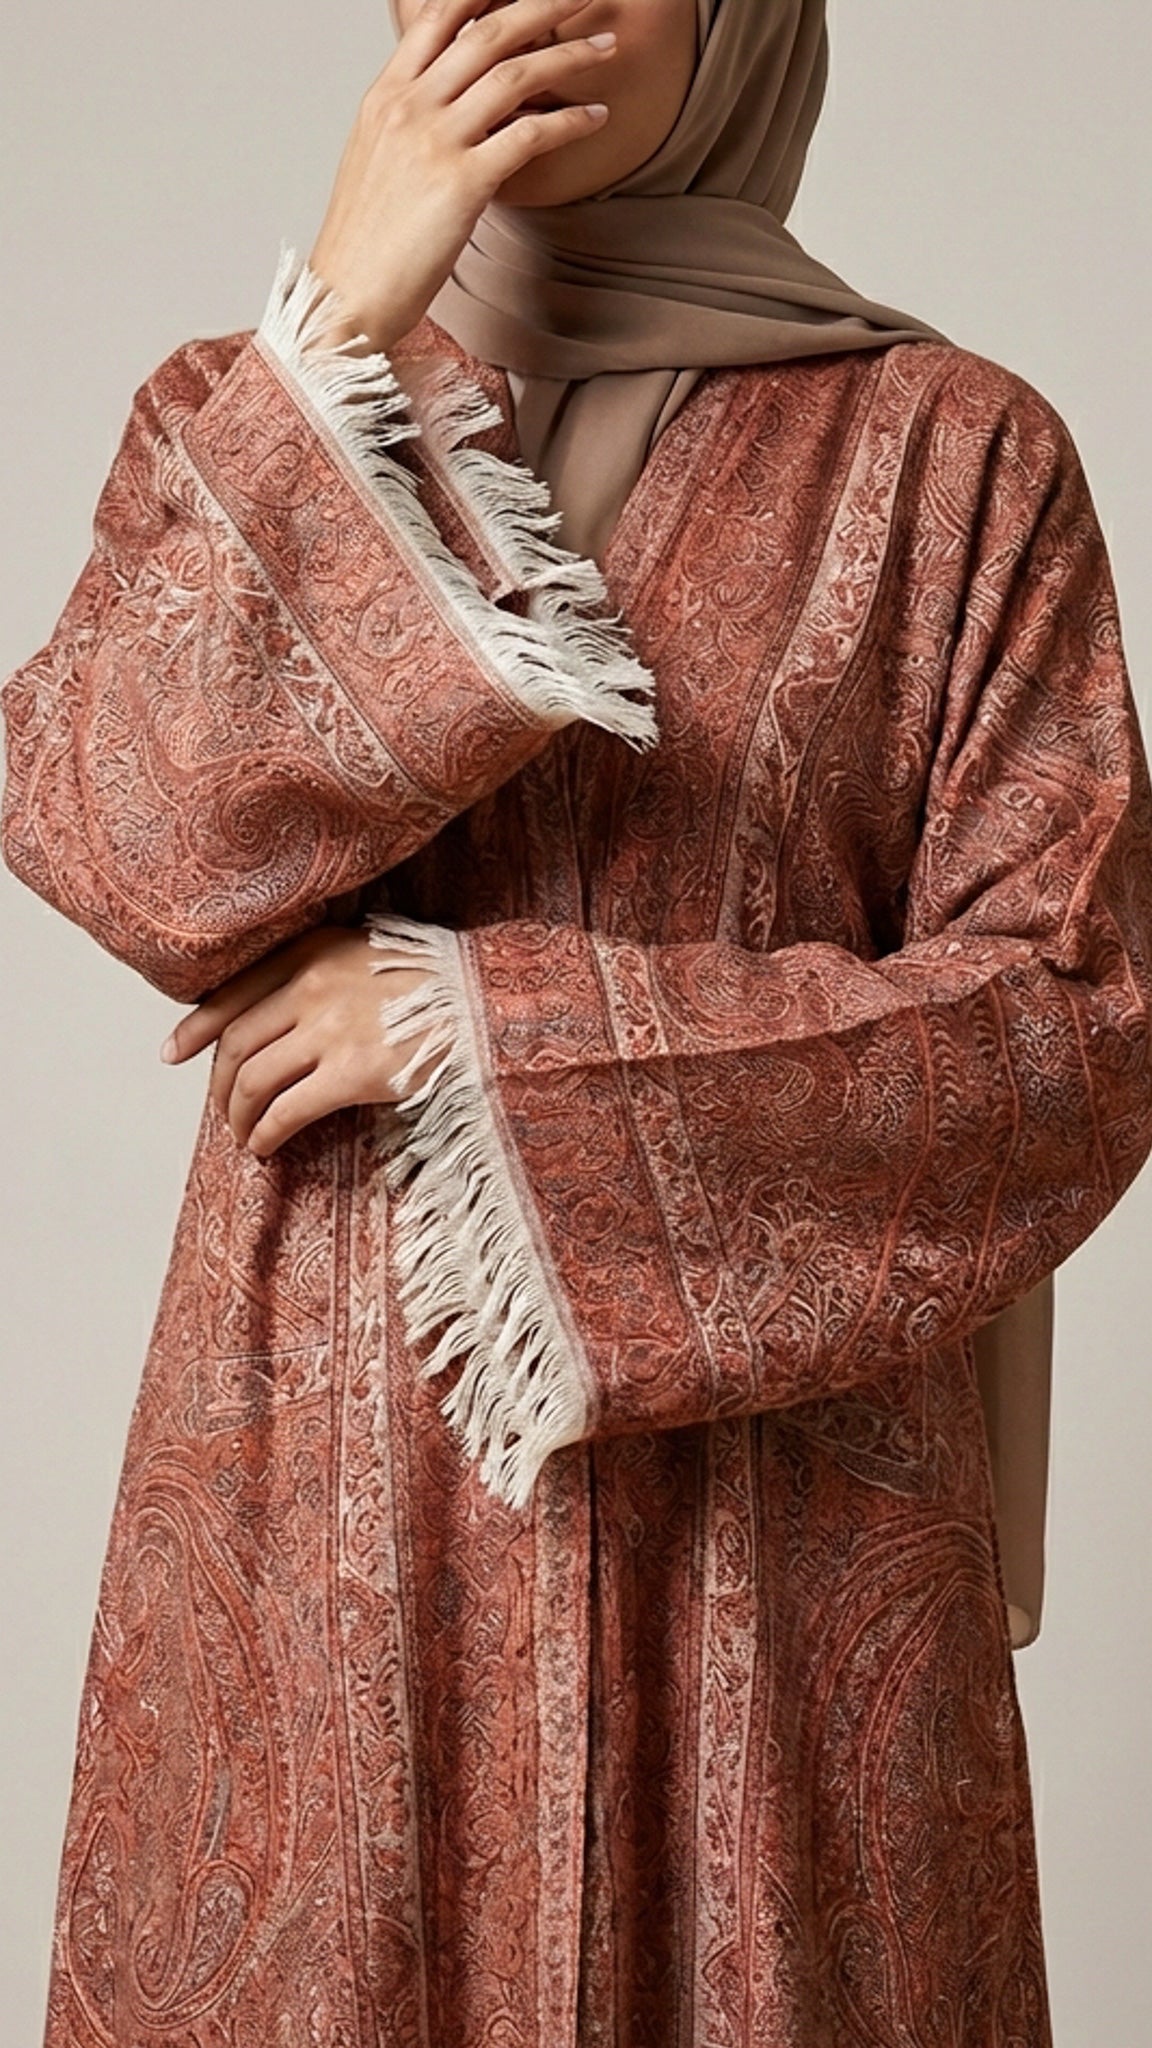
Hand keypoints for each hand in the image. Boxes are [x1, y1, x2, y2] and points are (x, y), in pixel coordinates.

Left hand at [159, 923, 442, 1156]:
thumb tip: (280, 1016)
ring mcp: (332, 1029)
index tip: (173, 1051)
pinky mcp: (354, 1072)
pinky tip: (265, 1147)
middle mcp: (313, 985)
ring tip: (243, 1135)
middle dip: (219, 1084)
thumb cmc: (439, 983)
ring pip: (253, 1078)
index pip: (232, 992)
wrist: (490, 1000)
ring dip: (237, 1114)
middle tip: (221, 1110)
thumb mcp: (370, 954)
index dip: (196, 1027)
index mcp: (315, 950)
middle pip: (236, 1041)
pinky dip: (266, 1133)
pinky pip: (288, 1110)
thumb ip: (323, 971)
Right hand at [308, 0, 616, 352]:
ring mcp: (435, 143)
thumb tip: (450, 107)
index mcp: (384, 97)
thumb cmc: (366, 244)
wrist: (349, 298)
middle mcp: (409, 108)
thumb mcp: (377, 164)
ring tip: (605, 48)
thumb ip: (410, 123)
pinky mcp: (463, 184)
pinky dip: (571, 121)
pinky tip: (596, 117)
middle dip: (542, 5)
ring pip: (514, 74)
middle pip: (485, 32)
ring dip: (569, 55)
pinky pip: (530, 135)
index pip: (436, 17)